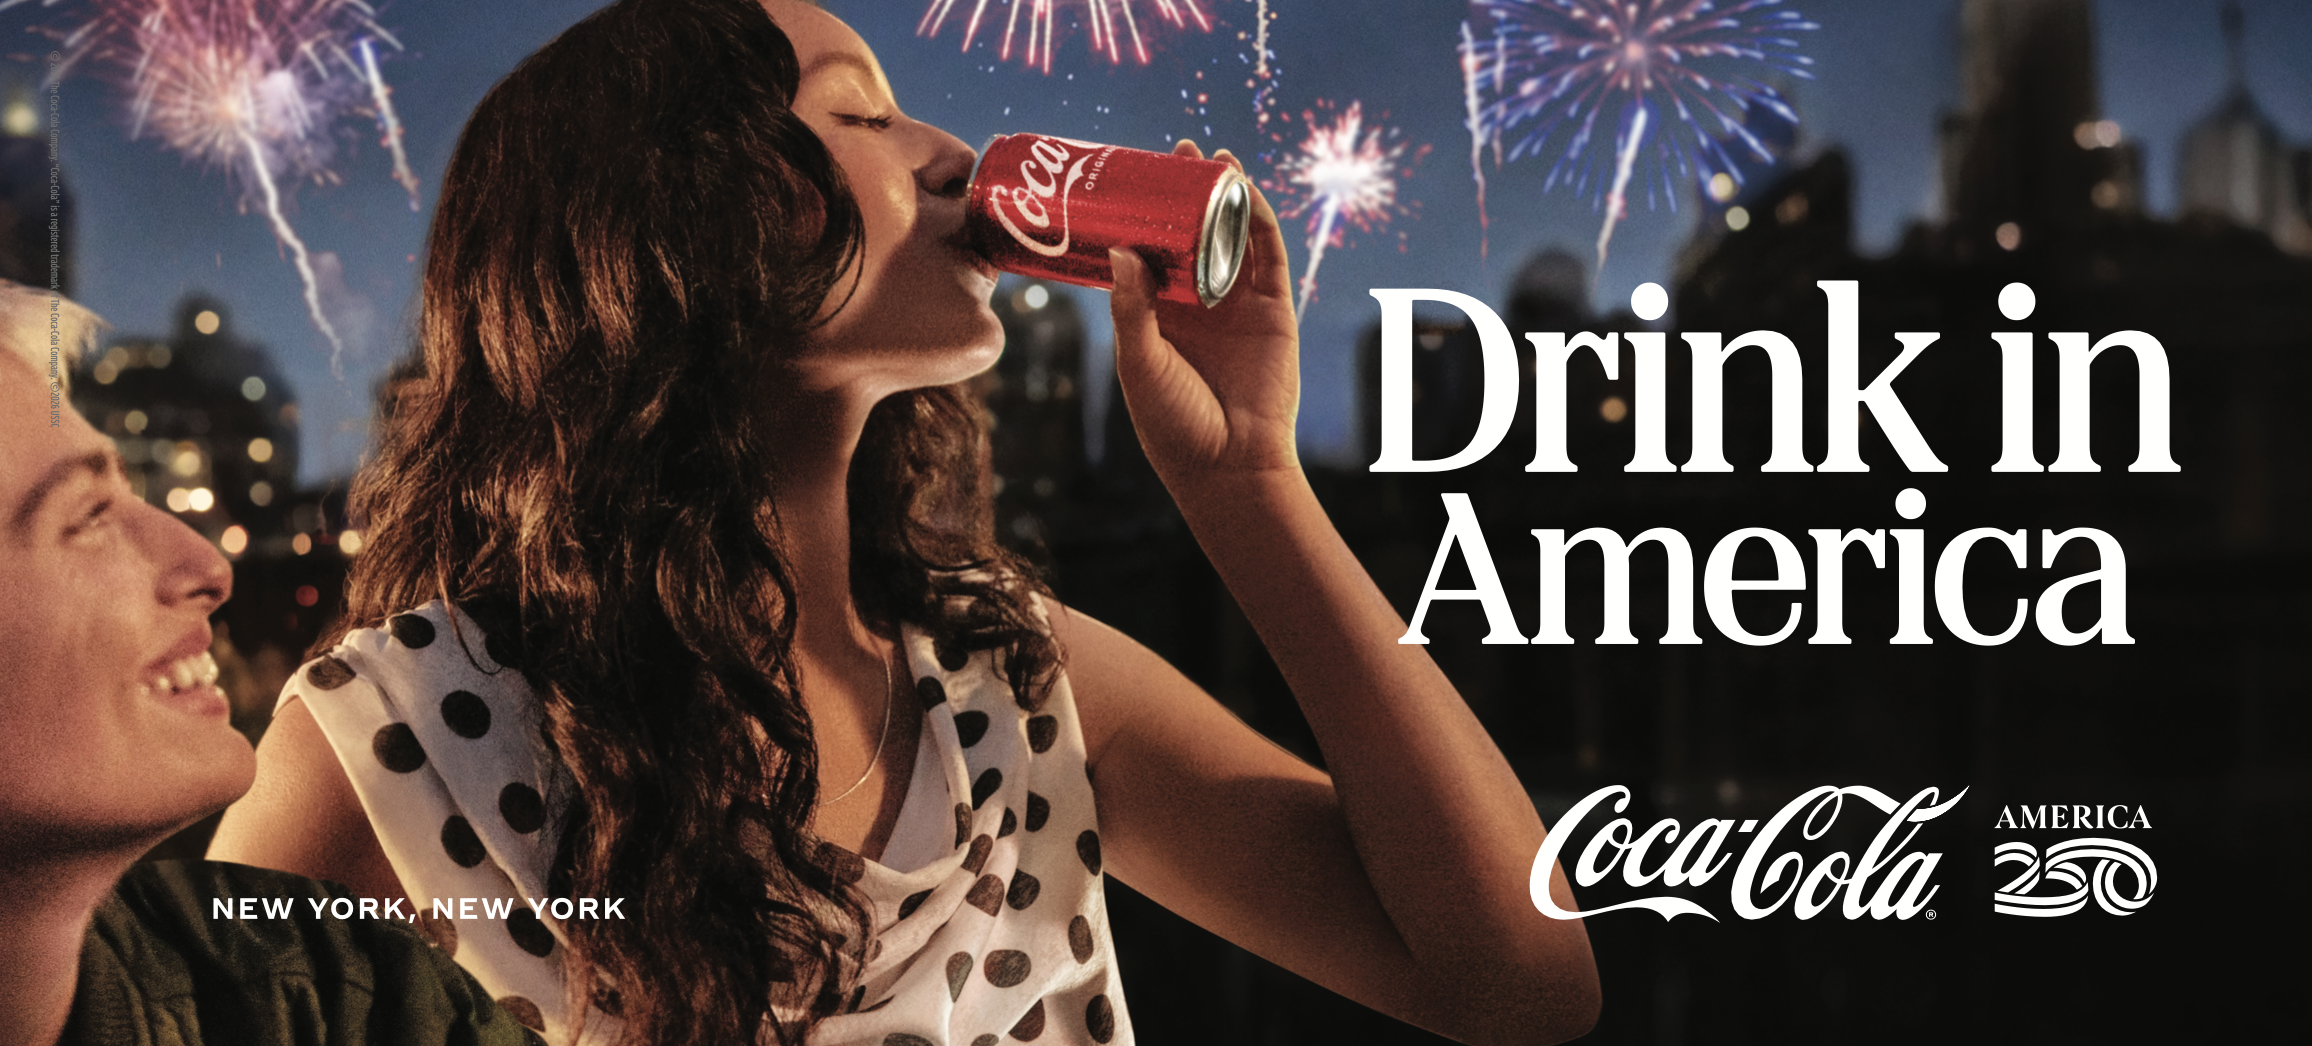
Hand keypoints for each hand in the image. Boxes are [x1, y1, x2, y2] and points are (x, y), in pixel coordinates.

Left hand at [1109, 140, 1300, 484]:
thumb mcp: (1139, 363)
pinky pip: (1268, 256)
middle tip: (1176, 152)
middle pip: (1196, 233)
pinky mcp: (1274, 311)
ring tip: (1212, 158)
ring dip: (1227, 197)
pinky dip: (1259, 220)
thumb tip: (1119, 250)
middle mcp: (1201, 304)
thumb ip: (1131, 309)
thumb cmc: (1174, 425)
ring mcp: (1239, 305)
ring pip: (1234, 237)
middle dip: (1189, 192)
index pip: (1154, 251)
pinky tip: (1246, 190)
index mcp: (1161, 315)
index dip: (1148, 213)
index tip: (1133, 176)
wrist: (1230, 465)